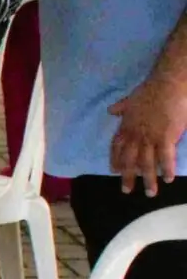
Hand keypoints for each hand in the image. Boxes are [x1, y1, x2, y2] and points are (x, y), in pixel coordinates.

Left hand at [109, 76, 186, 193]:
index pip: (117, 147)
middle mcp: (135, 135)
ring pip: (147, 163)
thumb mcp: (130, 99)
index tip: (113, 171)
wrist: (168, 84)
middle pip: (130, 160)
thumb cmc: (151, 90)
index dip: (115, 160)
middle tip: (127, 191)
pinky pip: (165, 157)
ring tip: (150, 193)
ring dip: (148, 180)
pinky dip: (167, 169)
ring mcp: (150, 138)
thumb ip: (121, 107)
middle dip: (128, 177)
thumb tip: (111, 110)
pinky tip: (168, 179)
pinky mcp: (166, 137)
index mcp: (126, 127)